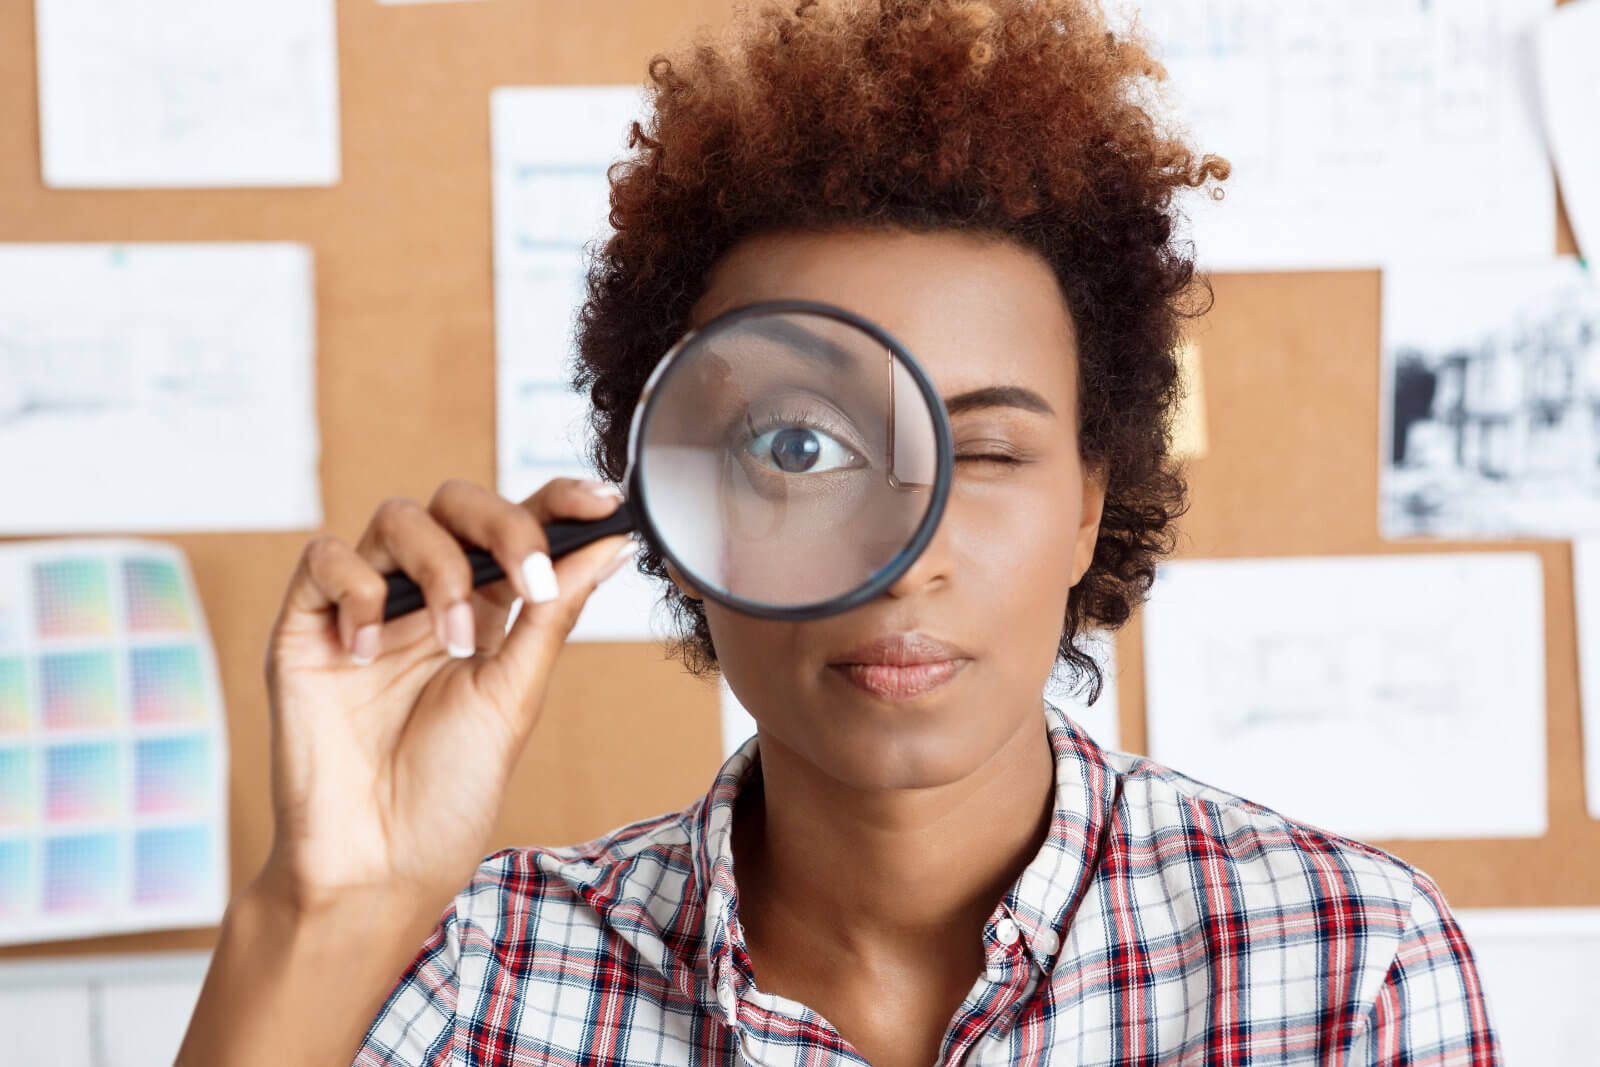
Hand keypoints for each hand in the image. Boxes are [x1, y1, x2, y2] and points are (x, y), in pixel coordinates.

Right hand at [257, 476, 636, 909]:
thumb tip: (613, 543)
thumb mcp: (515, 695)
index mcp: (482, 611)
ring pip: (398, 519)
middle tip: (529, 579)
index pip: (517, 528)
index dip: (558, 501)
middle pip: (457, 505)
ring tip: (452, 644)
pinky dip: (357, 591)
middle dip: (502, 525)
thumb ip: (554, 613)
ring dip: (440, 571)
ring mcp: (363, 608)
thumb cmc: (449, 792)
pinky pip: (324, 559)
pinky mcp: (305, 627)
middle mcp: (423, 597)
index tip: (603, 499)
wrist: (379, 863)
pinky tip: (368, 653)